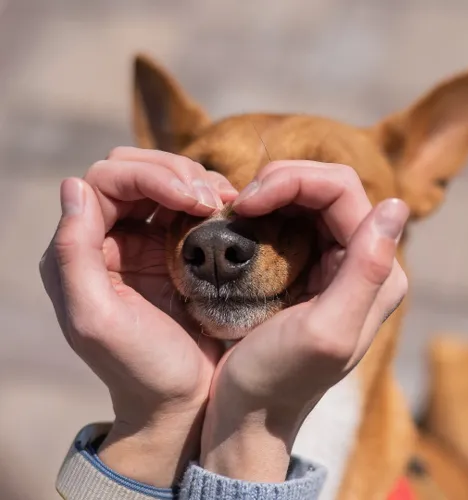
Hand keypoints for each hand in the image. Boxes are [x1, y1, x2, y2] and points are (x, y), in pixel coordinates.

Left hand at [39, 147, 236, 485]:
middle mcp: (111, 237)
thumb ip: (73, 254)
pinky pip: (191, 204)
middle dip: (176, 174)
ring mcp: (147, 241)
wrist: (185, 400)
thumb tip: (74, 187)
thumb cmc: (142, 368)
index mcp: (83, 251)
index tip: (195, 201)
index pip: (108, 181)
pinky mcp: (179, 249)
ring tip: (224, 204)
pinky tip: (228, 211)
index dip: (151, 177)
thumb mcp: (97, 320)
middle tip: (212, 199)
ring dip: (196, 182)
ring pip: (165, 180)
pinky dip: (210, 198)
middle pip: (135, 170)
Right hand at [200, 161, 408, 481]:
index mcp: (375, 272)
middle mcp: (360, 261)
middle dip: (279, 182)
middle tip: (239, 203)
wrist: (249, 412)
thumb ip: (366, 270)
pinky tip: (241, 224)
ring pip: (305, 199)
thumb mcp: (325, 331)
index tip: (247, 203)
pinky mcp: (304, 268)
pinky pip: (289, 221)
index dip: (293, 182)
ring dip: (270, 194)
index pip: (341, 191)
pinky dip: (264, 212)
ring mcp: (331, 262)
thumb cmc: (278, 379)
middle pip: (325, 187)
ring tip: (236, 212)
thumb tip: (396, 205)